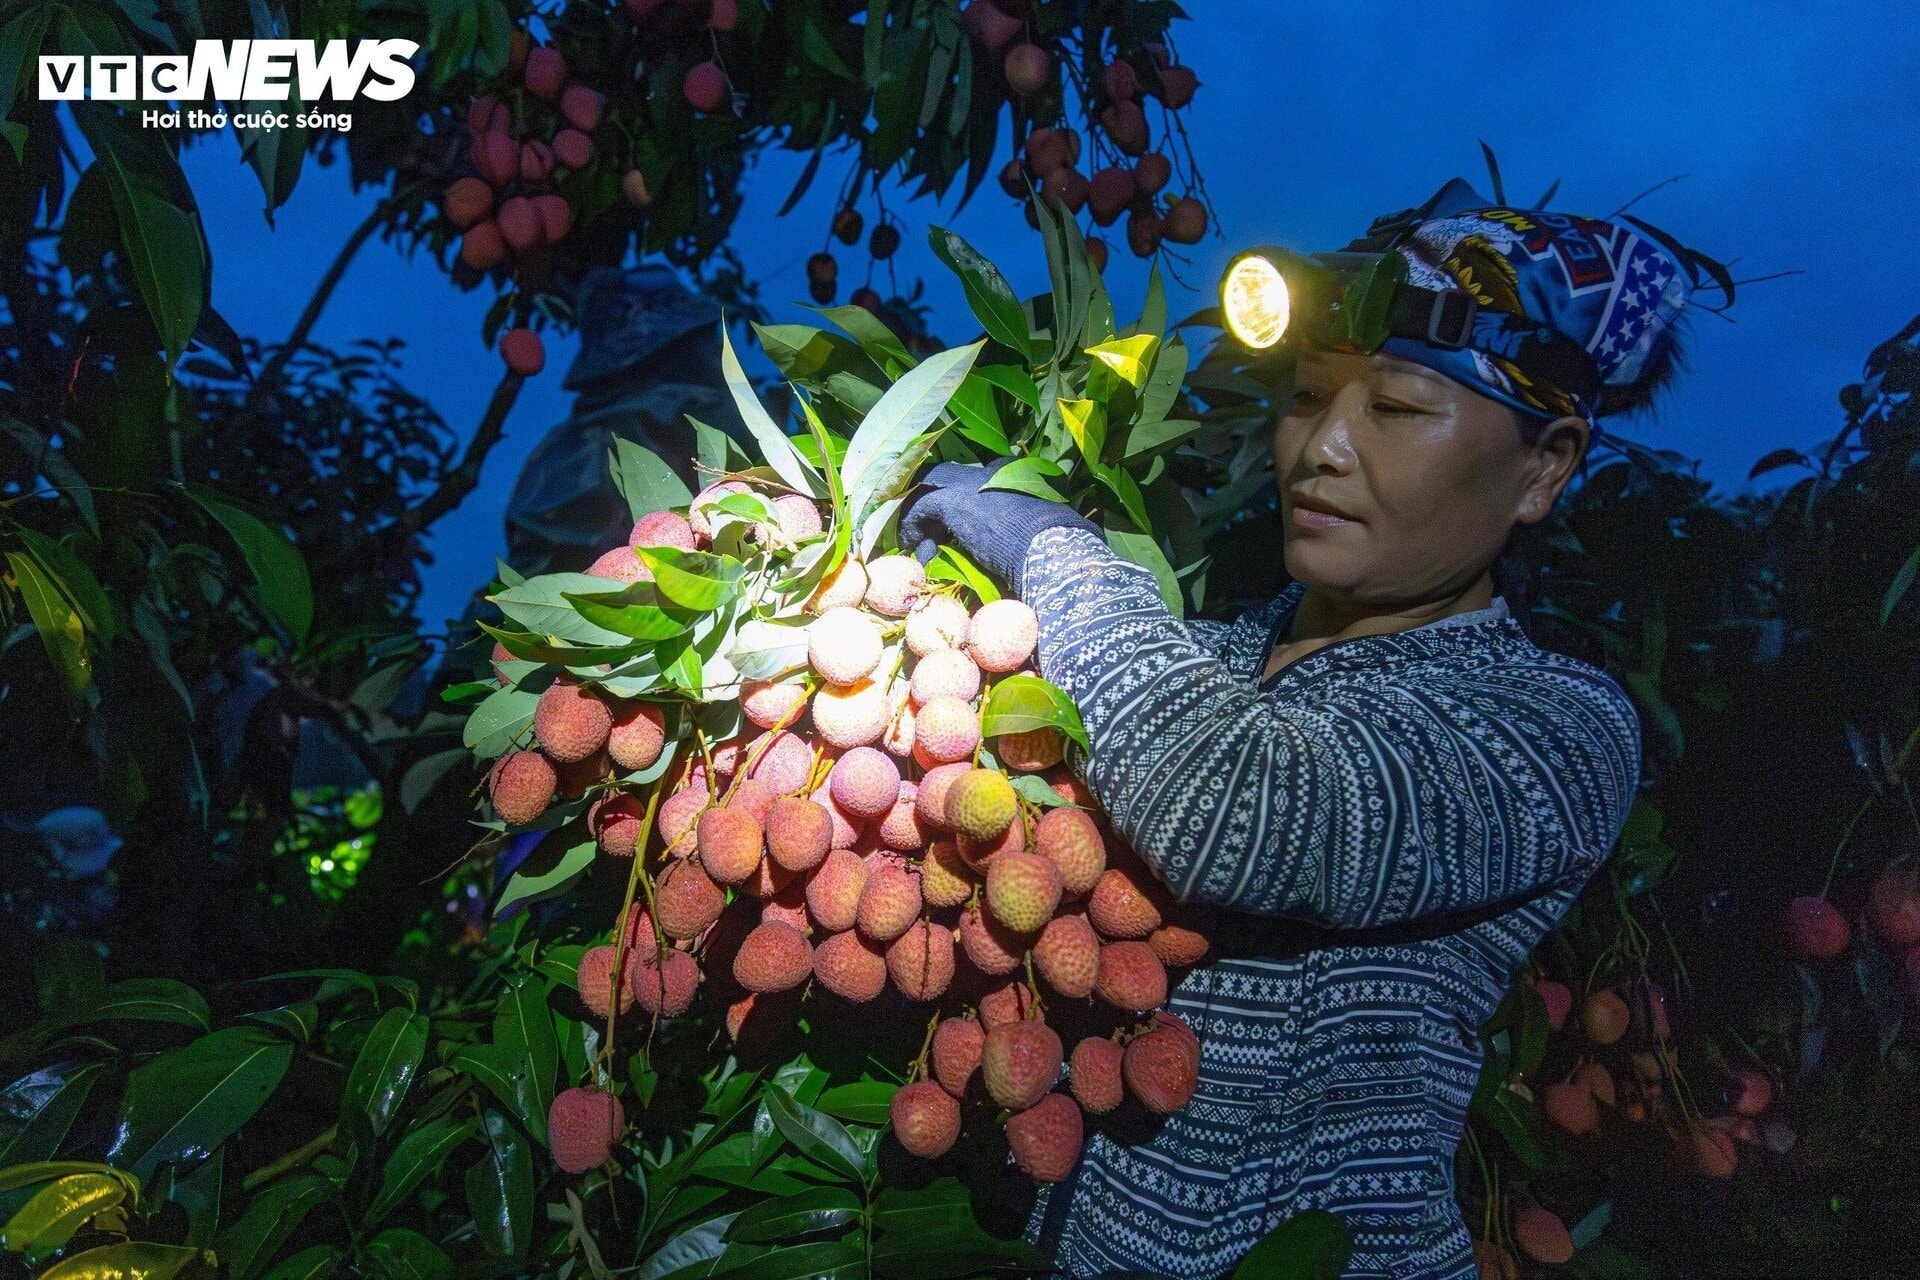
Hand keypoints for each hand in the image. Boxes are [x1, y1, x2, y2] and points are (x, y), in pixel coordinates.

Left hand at [897, 460, 1096, 592]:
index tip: (968, 521)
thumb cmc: (1068, 545)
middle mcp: (994, 471)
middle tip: (932, 525)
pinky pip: (921, 507)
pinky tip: (920, 551)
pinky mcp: (954, 501)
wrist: (1054, 551)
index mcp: (1022, 475)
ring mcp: (972, 482)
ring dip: (922, 512)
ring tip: (919, 541)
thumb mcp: (1067, 528)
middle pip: (952, 472)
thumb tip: (1082, 538)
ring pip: (931, 484)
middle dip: (939, 495)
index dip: (974, 493)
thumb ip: (1059, 524)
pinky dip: (915, 527)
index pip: (989, 470)